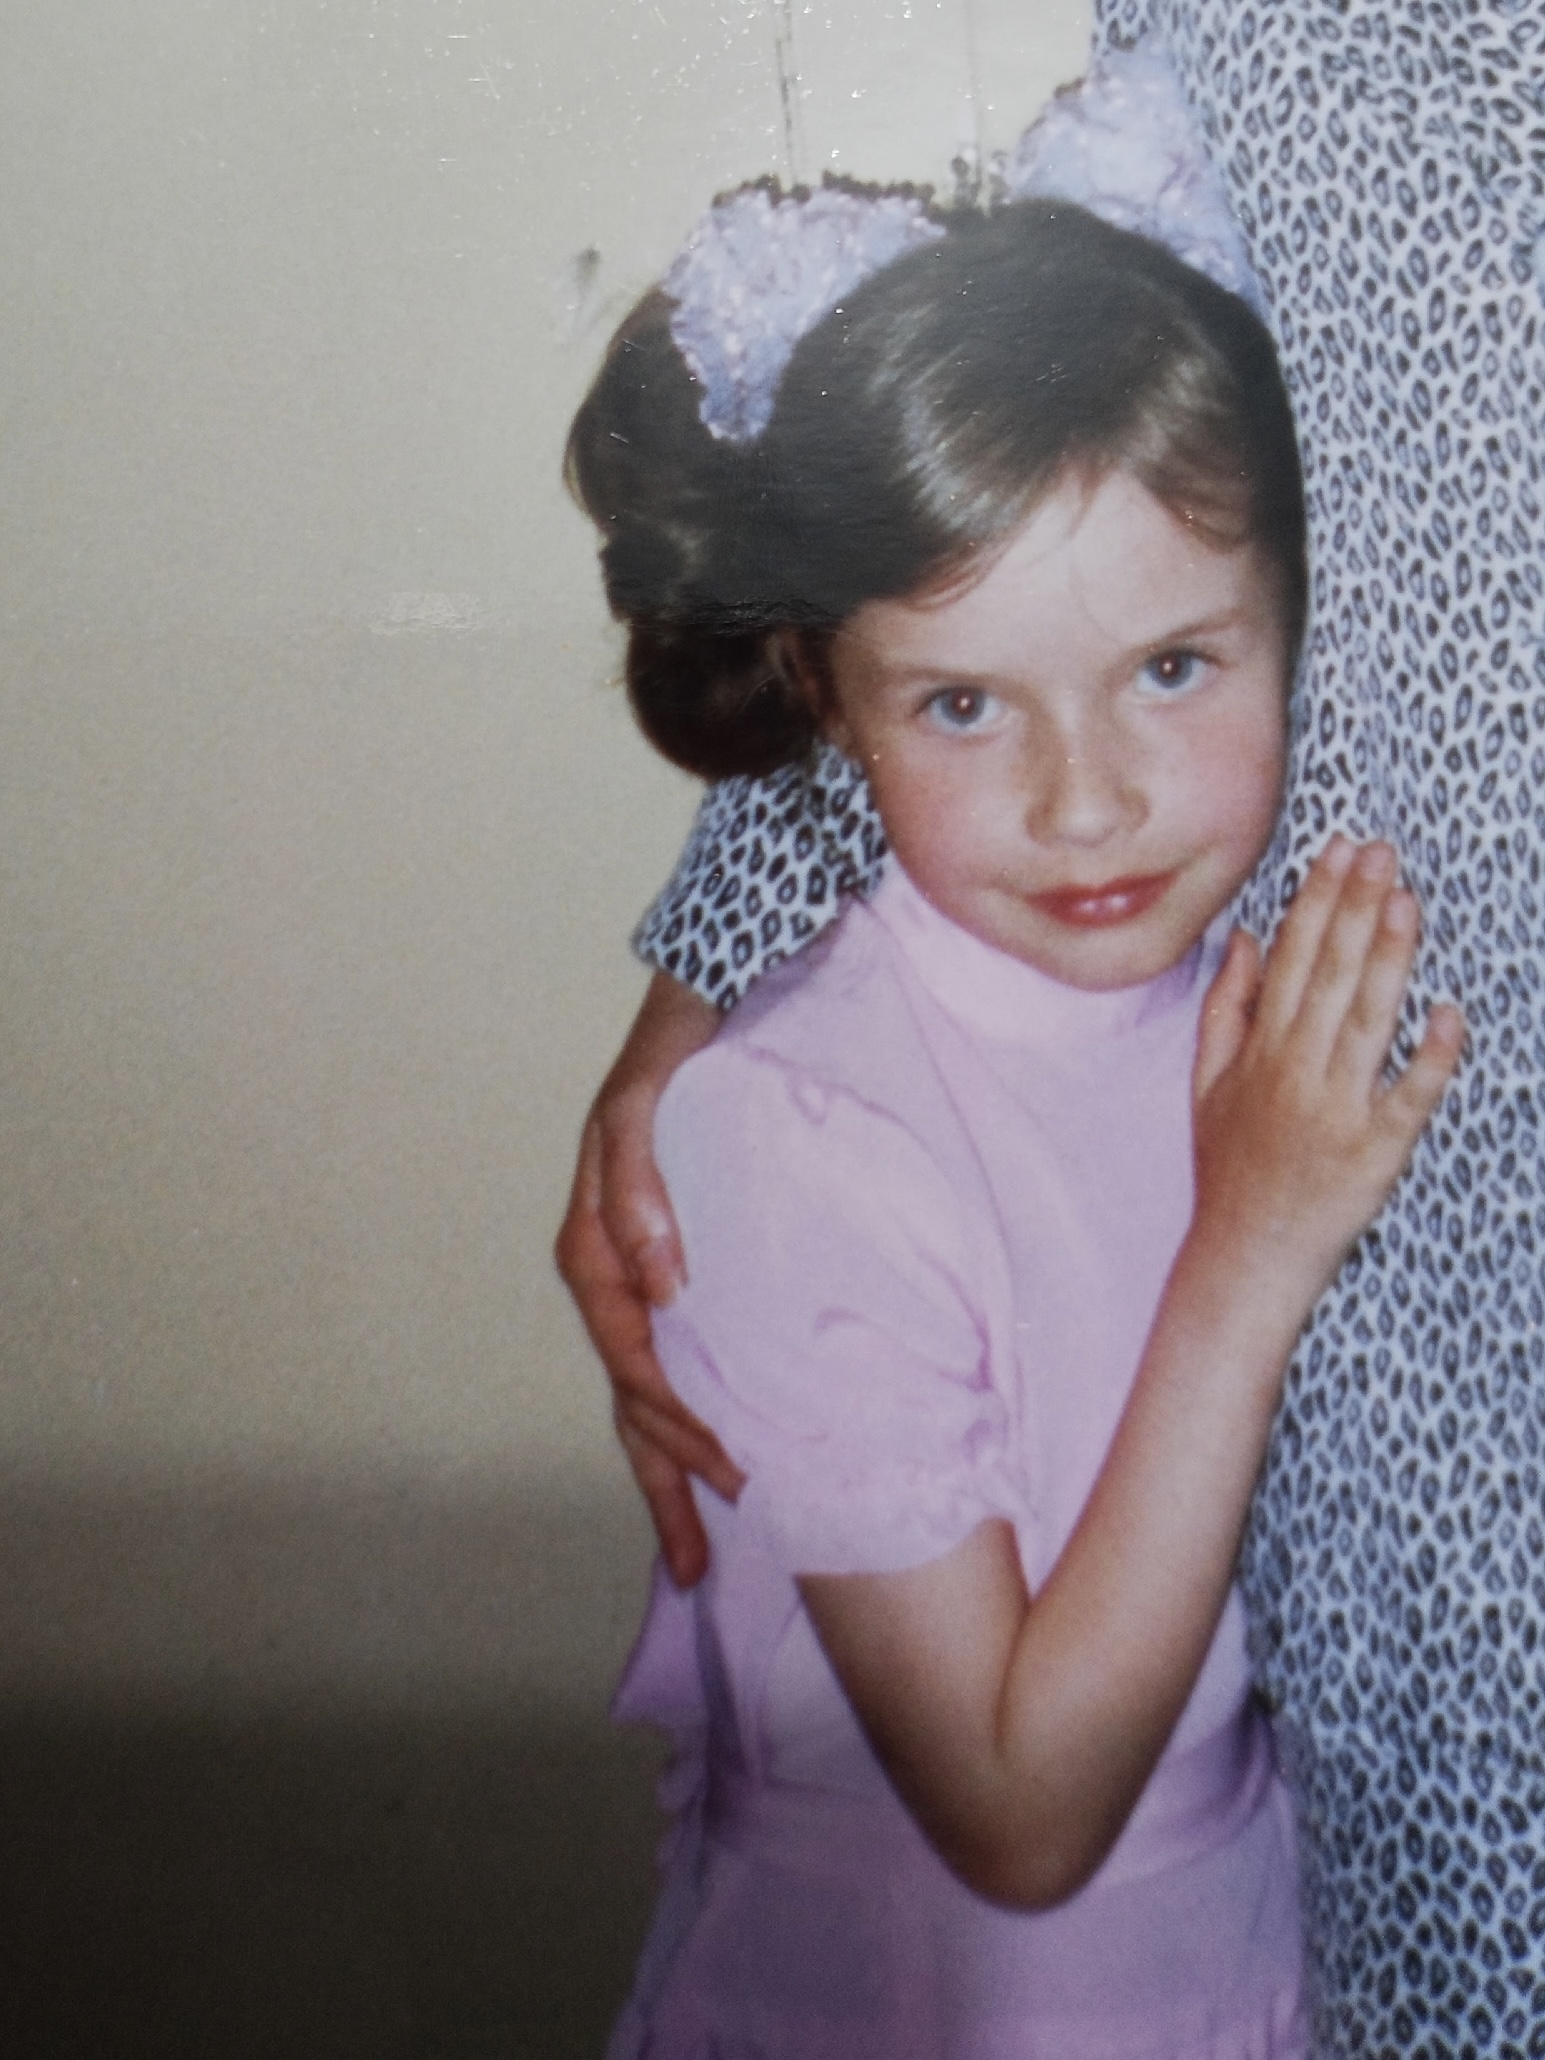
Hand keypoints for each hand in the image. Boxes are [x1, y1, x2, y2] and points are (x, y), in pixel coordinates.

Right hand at [555, 974, 742, 1585]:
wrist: (715, 991)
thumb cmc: (684, 1045)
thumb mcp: (649, 1098)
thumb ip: (638, 1179)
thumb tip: (660, 1282)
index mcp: (598, 1235)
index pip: (627, 1347)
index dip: (667, 1411)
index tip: (723, 1460)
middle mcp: (614, 1263)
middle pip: (628, 1391)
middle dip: (660, 1474)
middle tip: (699, 1554)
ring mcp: (643, 1271)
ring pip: (643, 1391)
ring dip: (663, 1469)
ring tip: (692, 1552)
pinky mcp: (677, 1269)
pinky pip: (672, 1361)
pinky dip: (682, 1419)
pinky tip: (709, 1458)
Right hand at [1191, 837, 1463, 1307]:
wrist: (1247, 1255)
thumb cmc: (1230, 1166)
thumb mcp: (1207, 1081)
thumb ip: (1226, 1005)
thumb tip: (1244, 936)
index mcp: (1260, 1052)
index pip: (1292, 959)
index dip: (1317, 900)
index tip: (1340, 849)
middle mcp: (1297, 1073)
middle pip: (1332, 976)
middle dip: (1356, 908)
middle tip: (1382, 852)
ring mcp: (1338, 1112)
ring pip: (1368, 1021)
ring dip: (1389, 958)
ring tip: (1407, 900)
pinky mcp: (1376, 1154)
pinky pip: (1408, 1098)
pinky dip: (1430, 1057)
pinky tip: (1447, 1012)